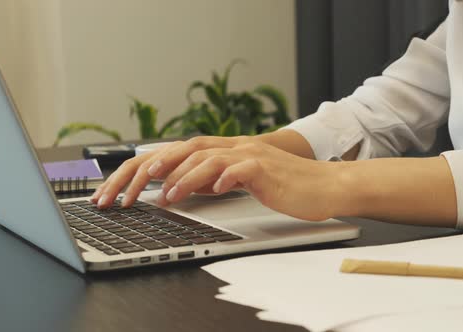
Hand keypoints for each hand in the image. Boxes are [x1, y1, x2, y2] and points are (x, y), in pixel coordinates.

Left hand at [157, 142, 343, 221]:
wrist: (324, 185)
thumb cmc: (285, 186)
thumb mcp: (243, 181)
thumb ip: (217, 179)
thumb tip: (187, 186)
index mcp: (229, 150)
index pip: (185, 150)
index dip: (157, 162)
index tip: (137, 179)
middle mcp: (237, 148)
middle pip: (189, 148)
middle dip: (160, 165)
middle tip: (140, 184)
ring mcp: (252, 156)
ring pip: (210, 158)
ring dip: (186, 176)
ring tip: (169, 195)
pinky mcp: (267, 170)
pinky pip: (242, 170)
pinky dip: (225, 179)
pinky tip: (214, 190)